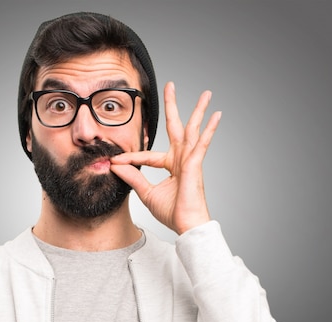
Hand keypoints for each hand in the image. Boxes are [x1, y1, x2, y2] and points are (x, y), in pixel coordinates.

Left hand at [110, 81, 220, 234]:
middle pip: (176, 127)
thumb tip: (116, 166)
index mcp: (171, 165)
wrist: (186, 225)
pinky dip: (209, 129)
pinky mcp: (195, 165)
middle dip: (173, 106)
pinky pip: (202, 144)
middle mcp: (181, 159)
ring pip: (192, 129)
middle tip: (170, 86)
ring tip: (206, 93)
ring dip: (198, 110)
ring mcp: (190, 160)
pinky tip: (217, 115)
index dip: (131, 157)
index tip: (115, 160)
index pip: (148, 154)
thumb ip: (133, 177)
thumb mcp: (146, 192)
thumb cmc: (172, 212)